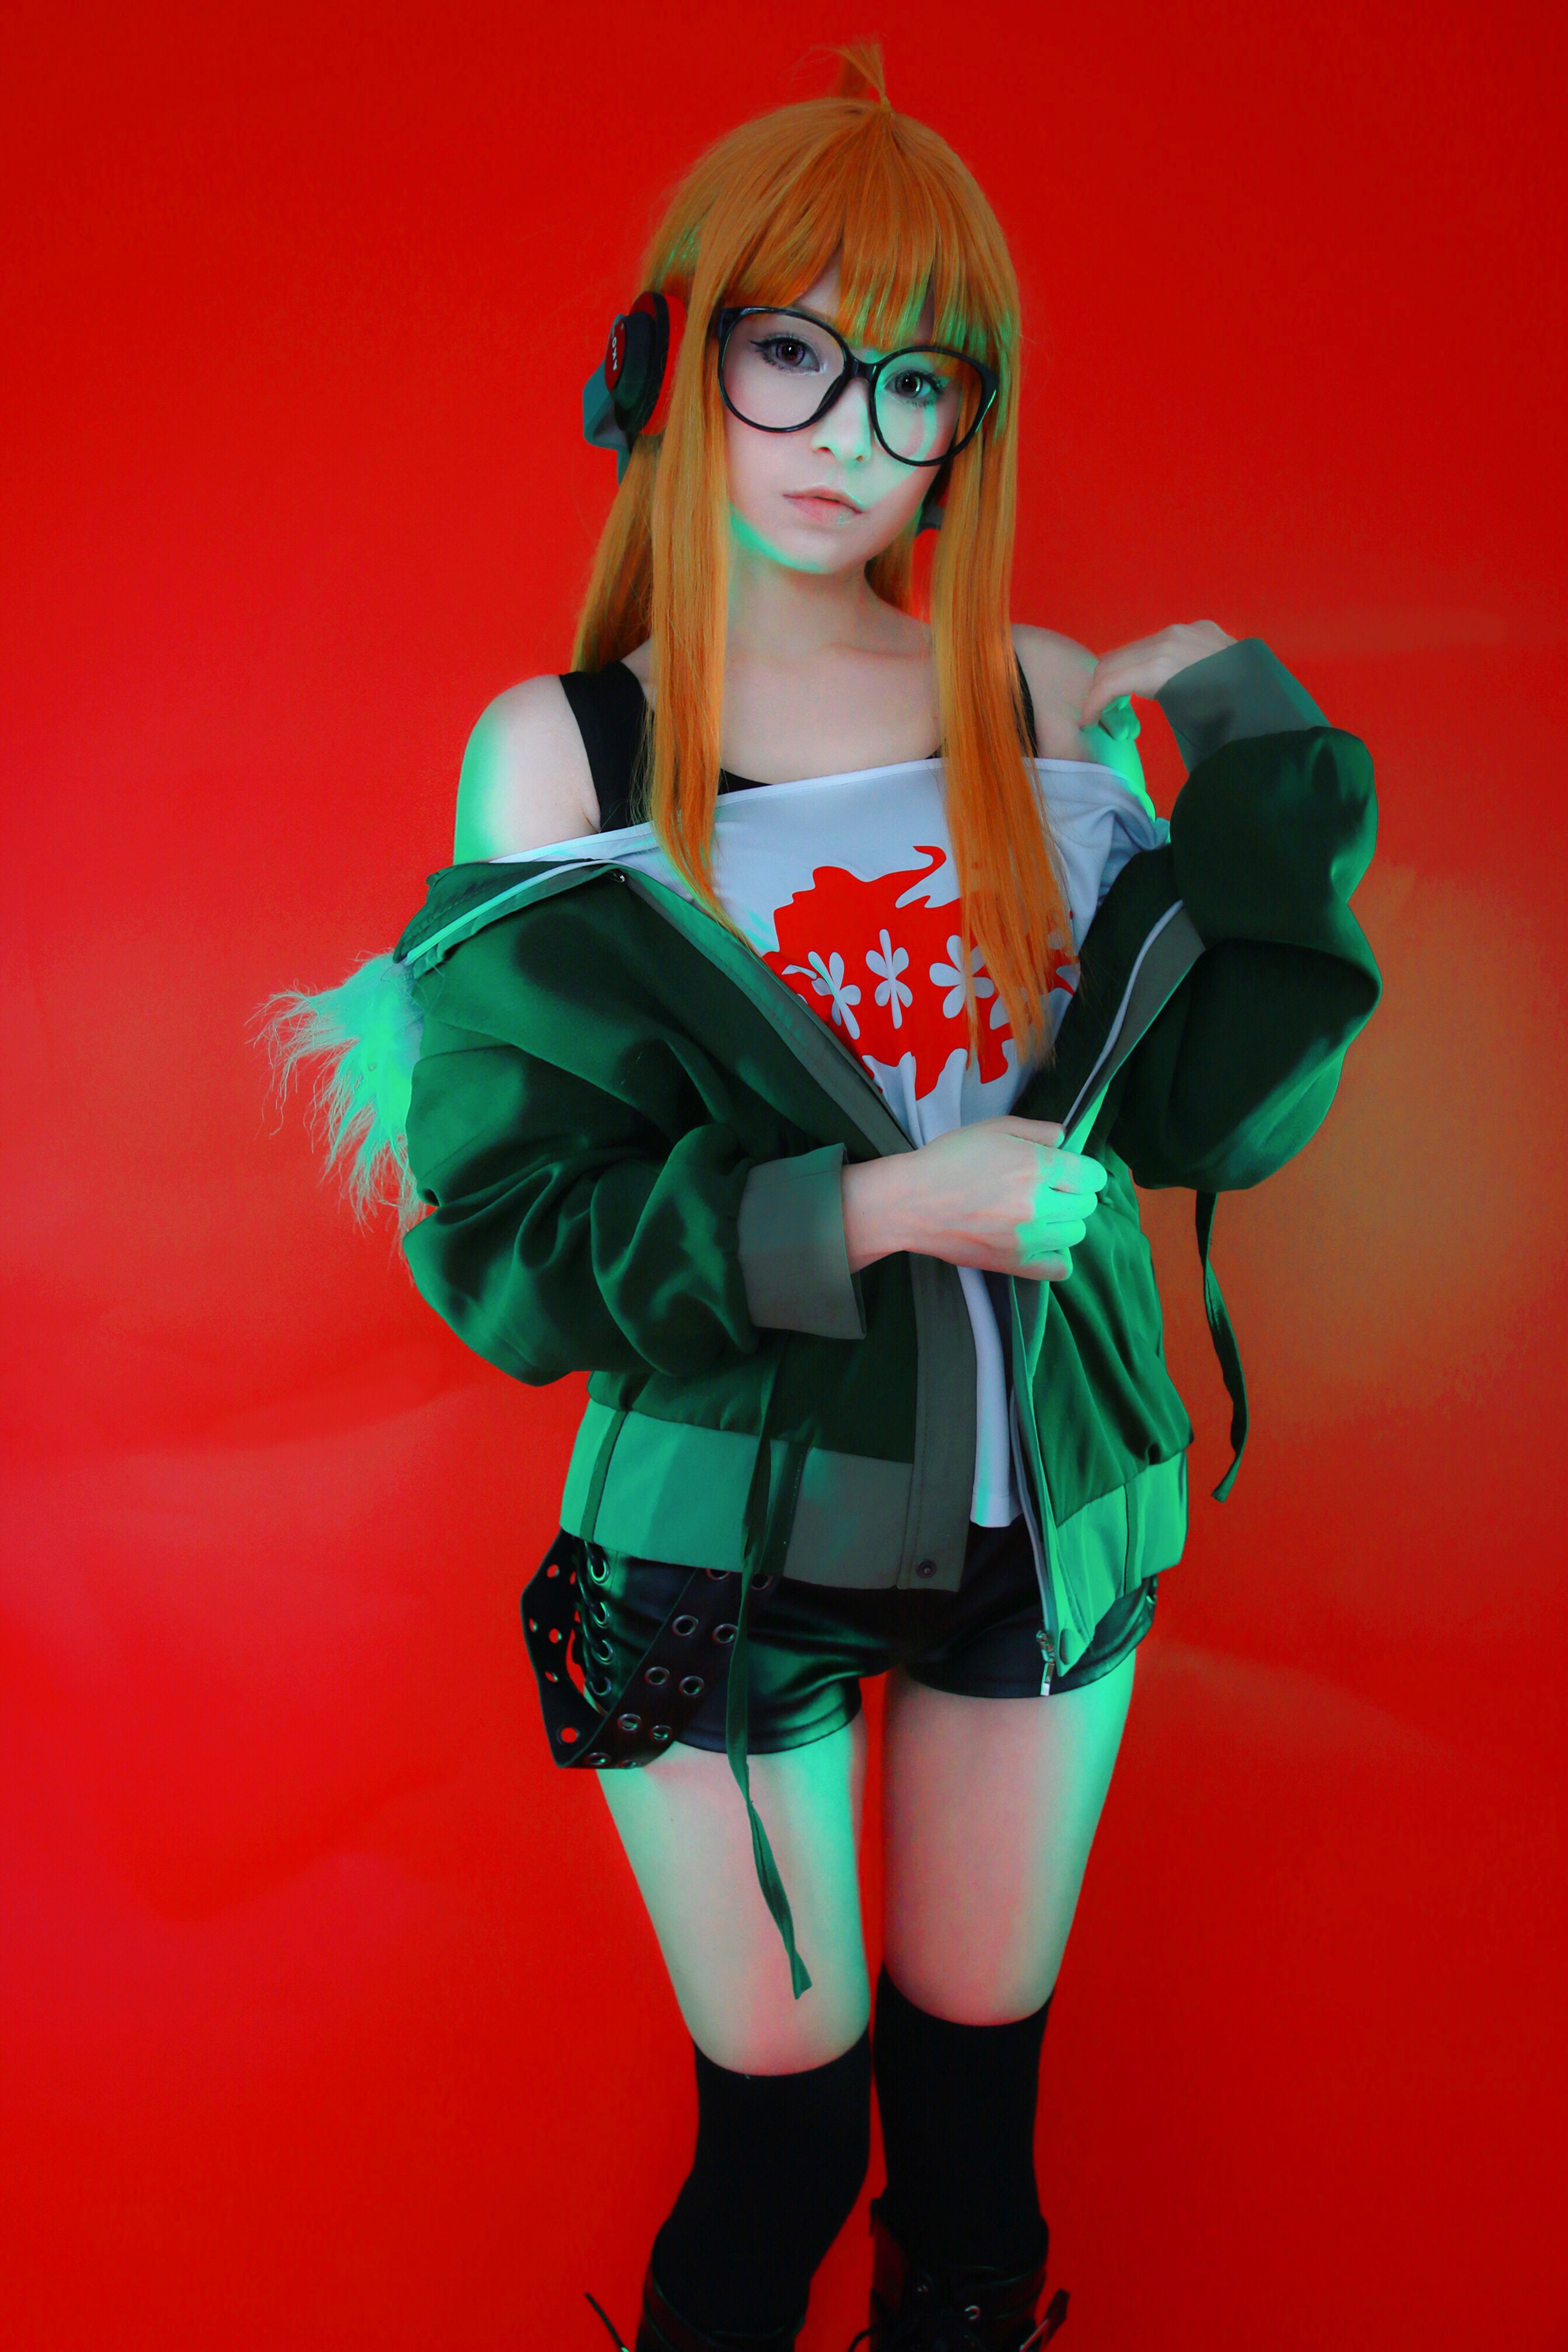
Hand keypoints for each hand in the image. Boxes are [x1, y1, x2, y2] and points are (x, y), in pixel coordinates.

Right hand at [842, 1117, 1109, 1281]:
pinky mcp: (1013, 1263)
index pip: (1092, 1176)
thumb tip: (1065, 1138)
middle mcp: (1038, 1205)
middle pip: (1086, 1206)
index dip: (1085, 1171)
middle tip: (1052, 1190)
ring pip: (1076, 1234)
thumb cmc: (949, 1159)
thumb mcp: (993, 1129)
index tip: (1071, 1170)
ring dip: (1066, 1222)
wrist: (911, 1202)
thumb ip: (1036, 1130)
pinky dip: (1058, 1257)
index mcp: (1037, 1167)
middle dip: (1075, 1194)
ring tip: (1043, 1214)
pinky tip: (1043, 1243)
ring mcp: (1028, 1238)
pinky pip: (1059, 1268)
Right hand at [1079, 620, 1234, 731]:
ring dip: (1124, 671)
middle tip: (1097, 711)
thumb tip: (1124, 711)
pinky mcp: (1203, 627)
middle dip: (1101, 685)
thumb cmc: (1226, 723)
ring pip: (1138, 647)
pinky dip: (1148, 660)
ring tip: (1121, 698)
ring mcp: (1187, 629)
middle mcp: (1169, 639)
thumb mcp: (1181, 723)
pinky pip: (1164, 641)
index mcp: (1160, 665)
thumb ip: (1147, 707)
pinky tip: (1153, 680)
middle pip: (1118, 659)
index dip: (1092, 703)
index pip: (1111, 680)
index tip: (1086, 722)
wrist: (1273, 704)